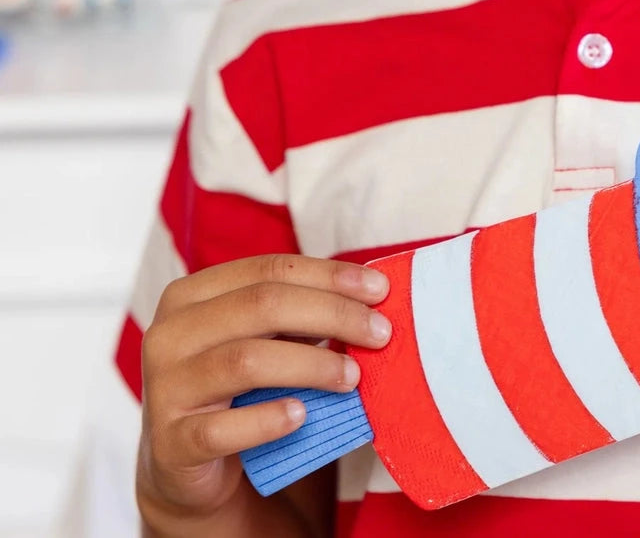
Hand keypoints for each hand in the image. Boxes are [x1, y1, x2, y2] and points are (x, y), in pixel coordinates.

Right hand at [138, 254, 391, 523]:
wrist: (185, 463)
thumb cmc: (236, 384)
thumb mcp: (263, 338)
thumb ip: (300, 314)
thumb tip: (370, 297)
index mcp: (191, 294)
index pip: (270, 269)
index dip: (330, 275)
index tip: (381, 289)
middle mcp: (169, 334)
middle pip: (263, 306)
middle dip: (332, 314)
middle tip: (380, 333)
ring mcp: (164, 389)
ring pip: (247, 360)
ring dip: (311, 365)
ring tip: (352, 376)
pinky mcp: (170, 445)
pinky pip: (222, 429)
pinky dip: (267, 420)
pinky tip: (301, 416)